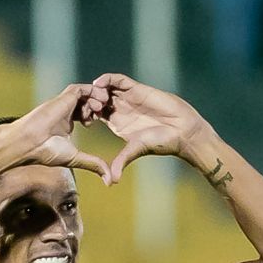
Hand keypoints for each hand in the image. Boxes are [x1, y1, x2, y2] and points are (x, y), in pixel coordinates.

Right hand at [15, 83, 113, 183]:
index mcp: (67, 122)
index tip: (105, 121)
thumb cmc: (47, 151)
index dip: (96, 115)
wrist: (31, 142)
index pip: (85, 113)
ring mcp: (65, 103)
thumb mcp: (76, 158)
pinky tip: (99, 102)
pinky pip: (82, 89)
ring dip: (98, 97)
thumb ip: (93, 164)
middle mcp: (66, 111)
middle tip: (107, 111)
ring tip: (104, 106)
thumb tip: (109, 181)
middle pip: (87, 101)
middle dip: (99, 104)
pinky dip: (92, 92)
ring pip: (86, 93)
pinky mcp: (65, 97)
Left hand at [90, 73, 209, 182]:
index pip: (95, 115)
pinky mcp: (137, 89)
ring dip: (96, 89)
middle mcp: (121, 110)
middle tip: (85, 106)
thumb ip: (122, 162)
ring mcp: (128, 98)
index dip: (86, 115)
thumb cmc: (161, 142)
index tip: (81, 119)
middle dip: (88, 100)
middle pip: (97, 100)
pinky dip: (107, 79)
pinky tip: (99, 83)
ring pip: (106, 88)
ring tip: (91, 95)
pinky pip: (119, 80)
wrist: (181, 129)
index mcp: (117, 124)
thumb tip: (111, 183)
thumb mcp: (136, 150)